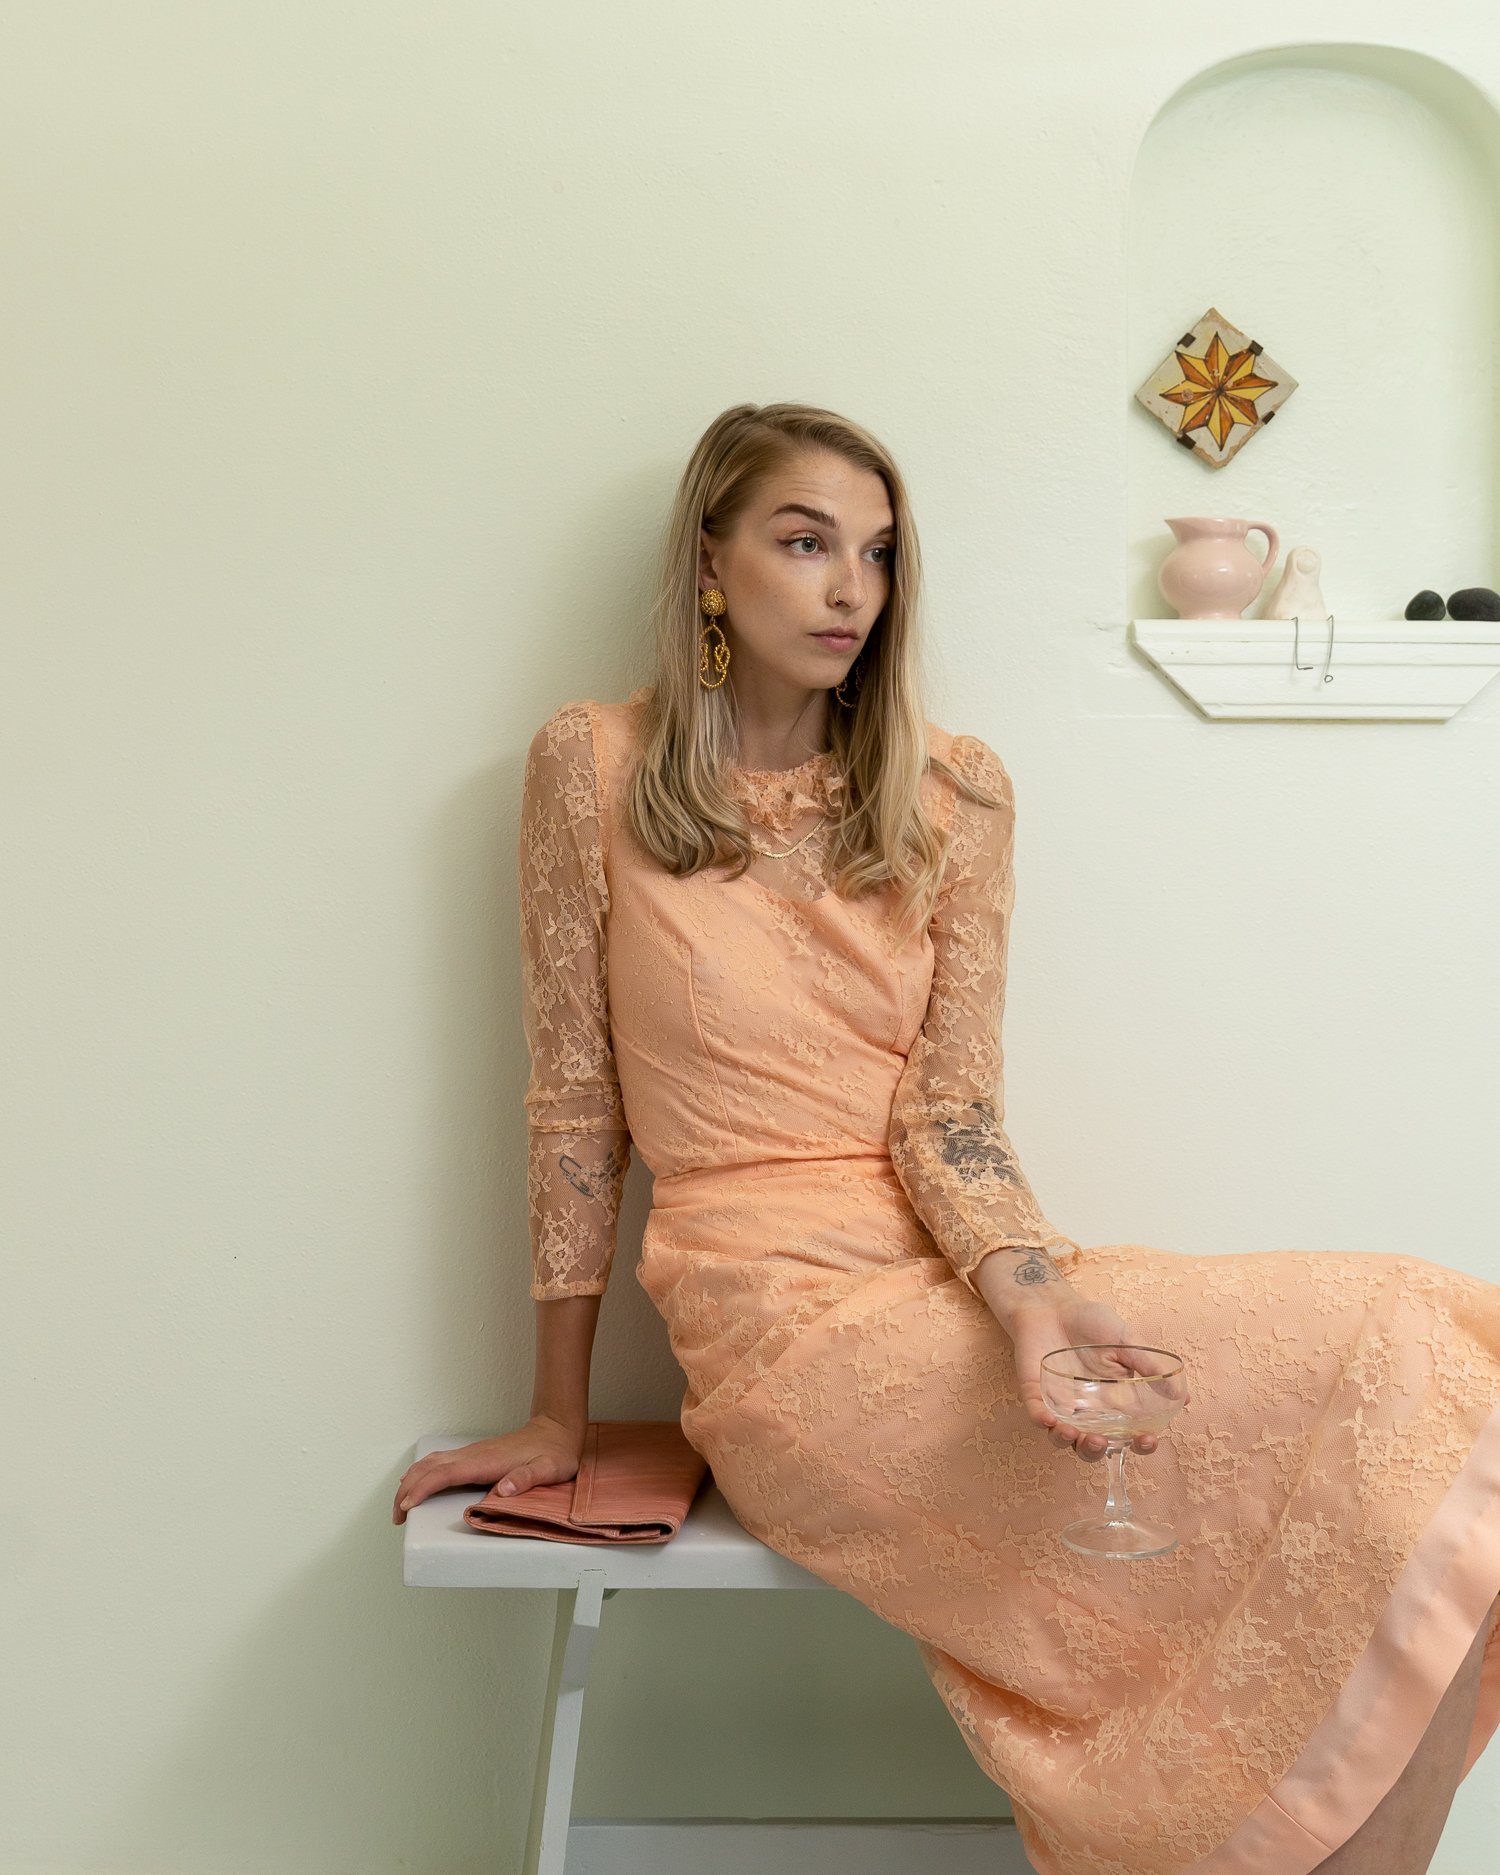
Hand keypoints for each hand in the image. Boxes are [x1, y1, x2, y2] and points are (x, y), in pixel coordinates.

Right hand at [391, 1414, 585, 1523]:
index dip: (423, 1488)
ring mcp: (472, 1453)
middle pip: (430, 1468)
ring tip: (400, 1504)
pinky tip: (418, 1481)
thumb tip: (505, 1489)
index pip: (445, 1474)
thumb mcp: (549, 1469)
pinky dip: (422, 1472)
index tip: (407, 1505)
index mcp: (486, 1461)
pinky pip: (440, 1462)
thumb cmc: (554, 1452)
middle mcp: (473, 1454)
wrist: (557, 1429)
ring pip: (432, 1462)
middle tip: (396, 1516)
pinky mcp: (474, 1454)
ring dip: (411, 1480)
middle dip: (408, 1489)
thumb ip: (527, 1478)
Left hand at [991, 1288, 1168, 1464]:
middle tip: (1100, 1441)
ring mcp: (1060, 1404)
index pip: (1128, 1434)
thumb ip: (1150, 1367)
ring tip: (1072, 1432)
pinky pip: (1036, 1415)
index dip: (1138, 1444)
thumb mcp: (1126, 1341)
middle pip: (1093, 1446)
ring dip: (1067, 1442)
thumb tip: (1183, 1397)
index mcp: (1114, 1402)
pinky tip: (1049, 1419)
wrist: (1053, 1303)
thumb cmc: (1091, 1322)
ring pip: (1062, 1438)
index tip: (1146, 1441)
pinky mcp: (1035, 1394)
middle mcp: (1087, 1411)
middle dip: (1097, 1451)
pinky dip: (1042, 1421)